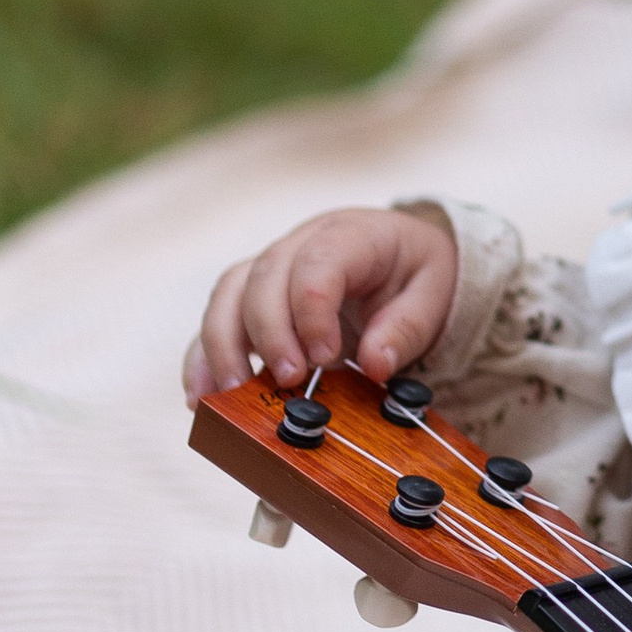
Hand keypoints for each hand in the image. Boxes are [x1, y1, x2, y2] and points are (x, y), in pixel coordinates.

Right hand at [182, 207, 458, 403]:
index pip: (316, 264)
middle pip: (263, 279)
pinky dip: (203, 357)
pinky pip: (216, 320)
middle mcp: (300, 244)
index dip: (313, 311)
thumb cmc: (415, 273)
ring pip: (228, 295)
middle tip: (288, 379)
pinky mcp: (250, 296)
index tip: (327, 356)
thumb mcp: (431, 294)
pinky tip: (200, 395)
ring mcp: (269, 268)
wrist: (401, 257)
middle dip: (269, 333)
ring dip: (224, 347)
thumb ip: (407, 328)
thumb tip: (376, 365)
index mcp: (350, 235)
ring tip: (231, 394)